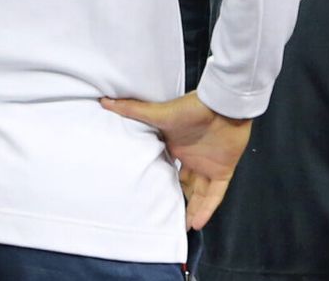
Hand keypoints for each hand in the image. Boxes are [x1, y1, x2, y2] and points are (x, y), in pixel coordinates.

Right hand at [100, 91, 250, 230]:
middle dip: (176, 202)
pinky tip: (197, 223)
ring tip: (180, 228)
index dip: (160, 185)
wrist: (223, 104)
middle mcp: (192, 159)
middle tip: (164, 219)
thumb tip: (105, 101)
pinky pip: (216, 195)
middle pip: (183, 186)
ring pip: (199, 194)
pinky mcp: (224, 170)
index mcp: (176, 148)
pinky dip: (207, 209)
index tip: (148, 199)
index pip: (167, 171)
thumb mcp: (158, 114)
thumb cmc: (191, 108)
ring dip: (191, 211)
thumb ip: (133, 110)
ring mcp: (209, 166)